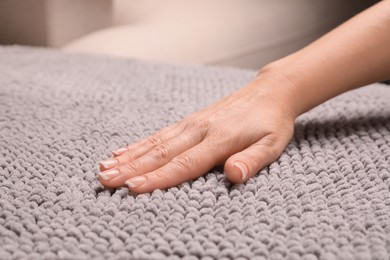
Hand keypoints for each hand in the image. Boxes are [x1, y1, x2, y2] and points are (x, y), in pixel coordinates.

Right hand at [97, 72, 295, 193]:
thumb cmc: (271, 123)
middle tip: (104, 180)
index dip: (158, 178)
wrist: (269, 92)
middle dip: (131, 169)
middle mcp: (200, 130)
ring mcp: (192, 124)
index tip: (133, 188)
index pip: (184, 164)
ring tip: (104, 167)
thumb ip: (252, 160)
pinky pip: (160, 133)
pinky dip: (139, 144)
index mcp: (220, 139)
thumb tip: (234, 175)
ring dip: (129, 157)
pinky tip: (123, 151)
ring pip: (155, 143)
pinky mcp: (189, 121)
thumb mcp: (271, 145)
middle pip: (161, 153)